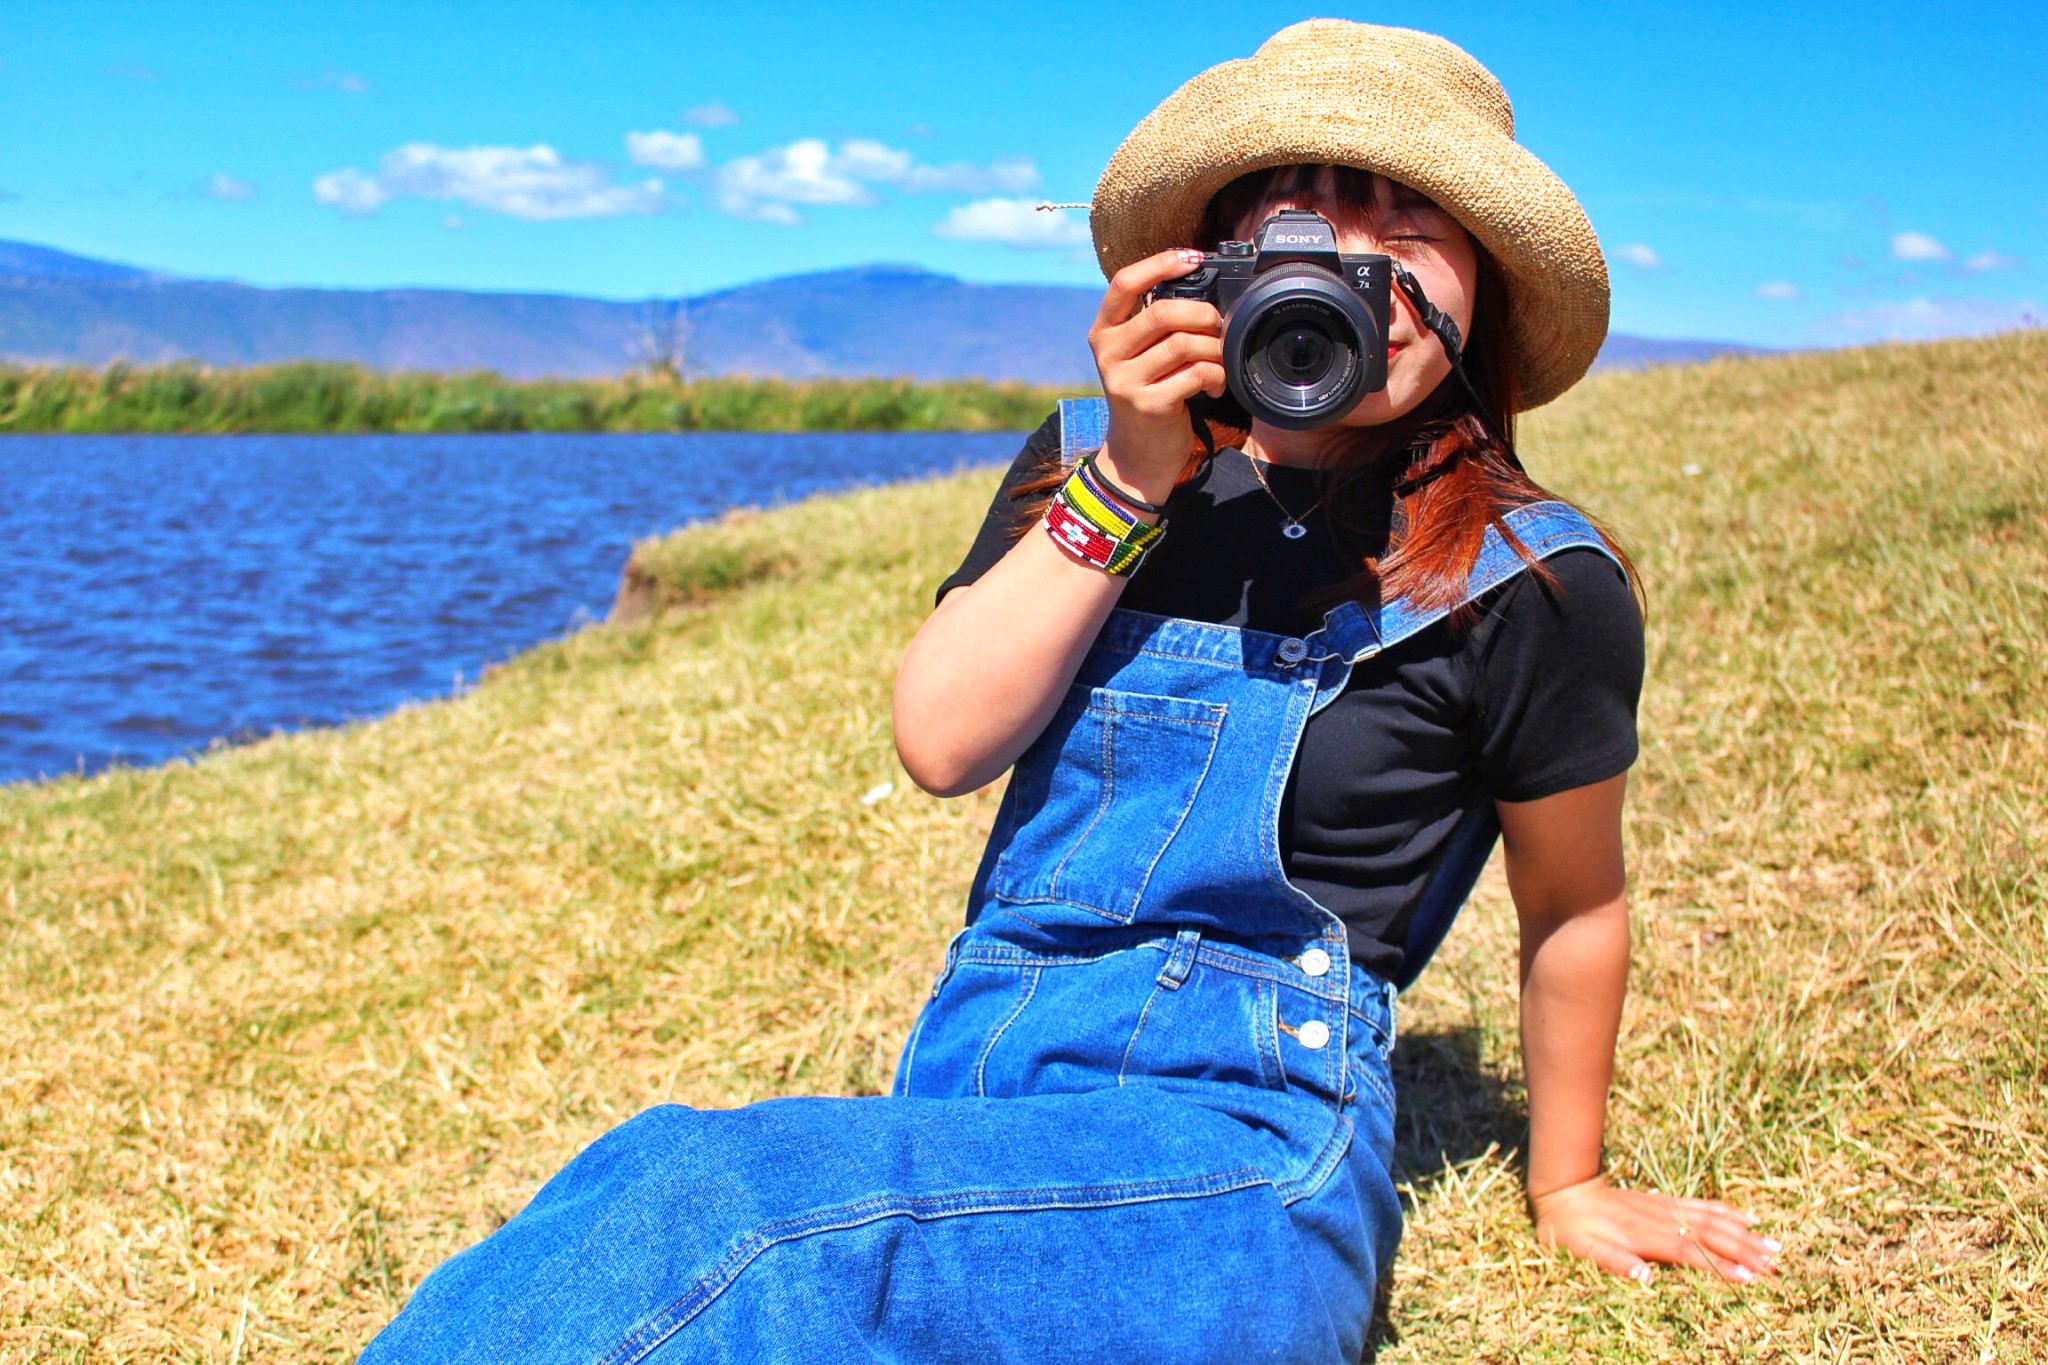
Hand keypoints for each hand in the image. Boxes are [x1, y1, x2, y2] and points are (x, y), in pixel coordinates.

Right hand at [1085, 249, 1227, 504]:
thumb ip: (1157, 325)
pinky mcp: (1147, 405)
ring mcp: (1125, 380)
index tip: (1193, 258)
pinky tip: (1214, 386)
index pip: (1124, 283)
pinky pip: (1194, 374)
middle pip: (1162, 312)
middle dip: (1203, 314)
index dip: (1160, 263)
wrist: (1137, 455)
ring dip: (1214, 348)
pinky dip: (1215, 376)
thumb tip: (1204, 288)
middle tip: (1219, 327)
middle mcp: (1108, 353)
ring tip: (1221, 360)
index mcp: (1104, 332)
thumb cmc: (1148, 395)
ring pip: (1183, 343)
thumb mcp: (1140, 356)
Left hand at [1530, 1174, 1782, 1286]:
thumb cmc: (1571, 1230)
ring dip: (1743, 1233)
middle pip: (1708, 1235)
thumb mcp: (1583, 1250)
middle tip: (1775, 1266)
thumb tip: (1646, 1278)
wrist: (1565, 1191)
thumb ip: (1614, 1262)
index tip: (1748, 1276)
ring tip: (1774, 1246)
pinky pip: (1701, 1206)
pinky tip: (1748, 1218)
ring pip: (1710, 1219)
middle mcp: (1659, 1219)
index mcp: (1641, 1235)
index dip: (1718, 1264)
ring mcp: (1665, 1207)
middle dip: (1743, 1250)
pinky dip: (1726, 1212)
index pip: (1687, 1251)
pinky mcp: (1665, 1201)